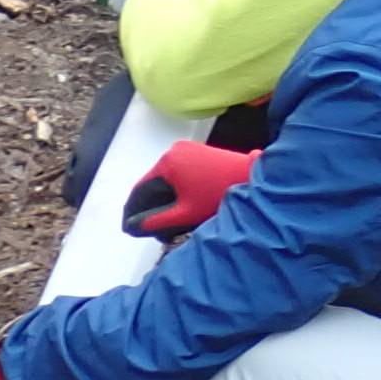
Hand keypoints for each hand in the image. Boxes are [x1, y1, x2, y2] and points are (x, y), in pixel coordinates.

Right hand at [120, 138, 257, 239]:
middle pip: (152, 184)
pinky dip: (175, 190)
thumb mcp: (185, 213)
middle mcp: (172, 151)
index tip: (128, 229)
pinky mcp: (198, 152)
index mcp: (166, 163)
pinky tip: (180, 207)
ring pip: (165, 179)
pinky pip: (178, 172)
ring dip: (163, 200)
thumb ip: (155, 221)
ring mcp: (186, 149)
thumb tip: (131, 226)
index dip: (132, 212)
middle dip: (150, 208)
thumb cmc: (218, 195)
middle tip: (150, 230)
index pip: (139, 190)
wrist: (252, 176)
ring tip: (165, 222)